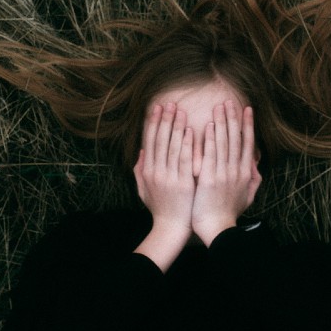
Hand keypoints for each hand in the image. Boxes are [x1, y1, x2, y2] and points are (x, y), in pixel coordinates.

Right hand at [133, 102, 194, 269]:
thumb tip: (142, 150)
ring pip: (171, 146)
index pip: (149, 141)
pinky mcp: (182, 183)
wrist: (171, 228)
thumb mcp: (143, 189)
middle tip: (169, 102)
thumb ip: (141, 169)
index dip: (153, 123)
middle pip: (159, 139)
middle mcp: (155, 171)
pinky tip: (189, 130)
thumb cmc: (160, 208)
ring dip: (175, 126)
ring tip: (179, 110)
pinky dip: (186, 144)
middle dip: (164, 119)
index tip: (156, 107)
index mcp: (147, 170)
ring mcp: (169, 177)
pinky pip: (184, 159)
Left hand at [191, 100, 261, 245]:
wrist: (218, 229)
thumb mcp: (246, 197)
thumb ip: (253, 181)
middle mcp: (237, 170)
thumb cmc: (228, 214)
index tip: (247, 109)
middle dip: (234, 117)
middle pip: (237, 138)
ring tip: (220, 106)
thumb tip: (256, 168)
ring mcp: (224, 173)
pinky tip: (211, 125)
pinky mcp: (211, 178)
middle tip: (230, 100)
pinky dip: (212, 139)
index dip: (248, 125)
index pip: (248, 143)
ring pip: (225, 142)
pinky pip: (212, 154)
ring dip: (223, 122)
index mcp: (245, 173)